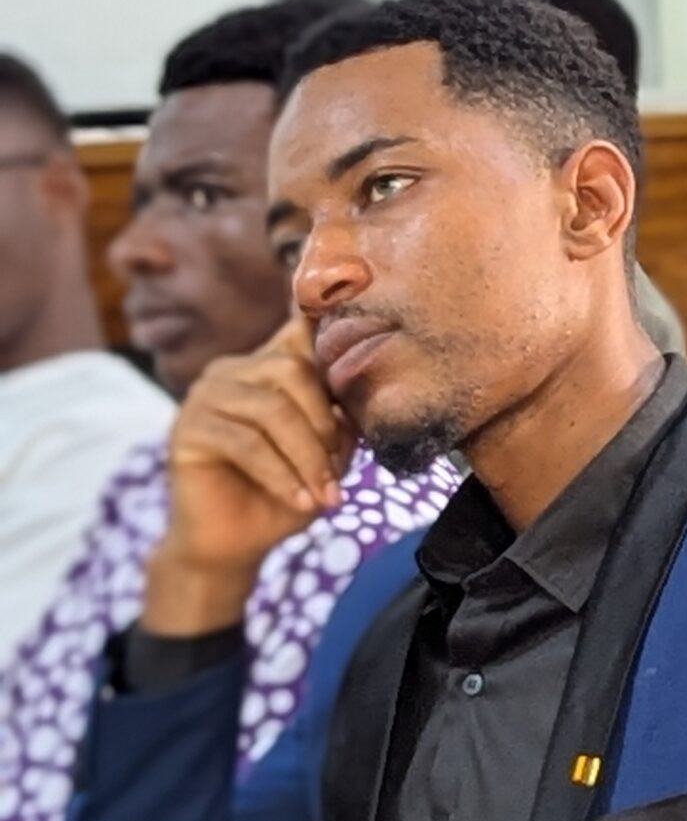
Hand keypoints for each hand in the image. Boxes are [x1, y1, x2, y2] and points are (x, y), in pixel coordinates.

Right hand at [145, 318, 354, 633]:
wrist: (237, 542)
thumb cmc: (287, 493)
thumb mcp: (328, 454)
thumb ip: (343, 418)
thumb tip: (365, 388)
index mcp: (268, 367)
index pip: (298, 332)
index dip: (320, 311)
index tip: (352, 278)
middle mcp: (233, 370)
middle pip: (292, 372)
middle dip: (325, 425)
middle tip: (337, 472)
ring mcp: (205, 396)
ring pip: (271, 411)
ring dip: (307, 457)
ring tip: (323, 494)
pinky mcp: (187, 429)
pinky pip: (245, 443)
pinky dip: (281, 475)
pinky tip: (300, 501)